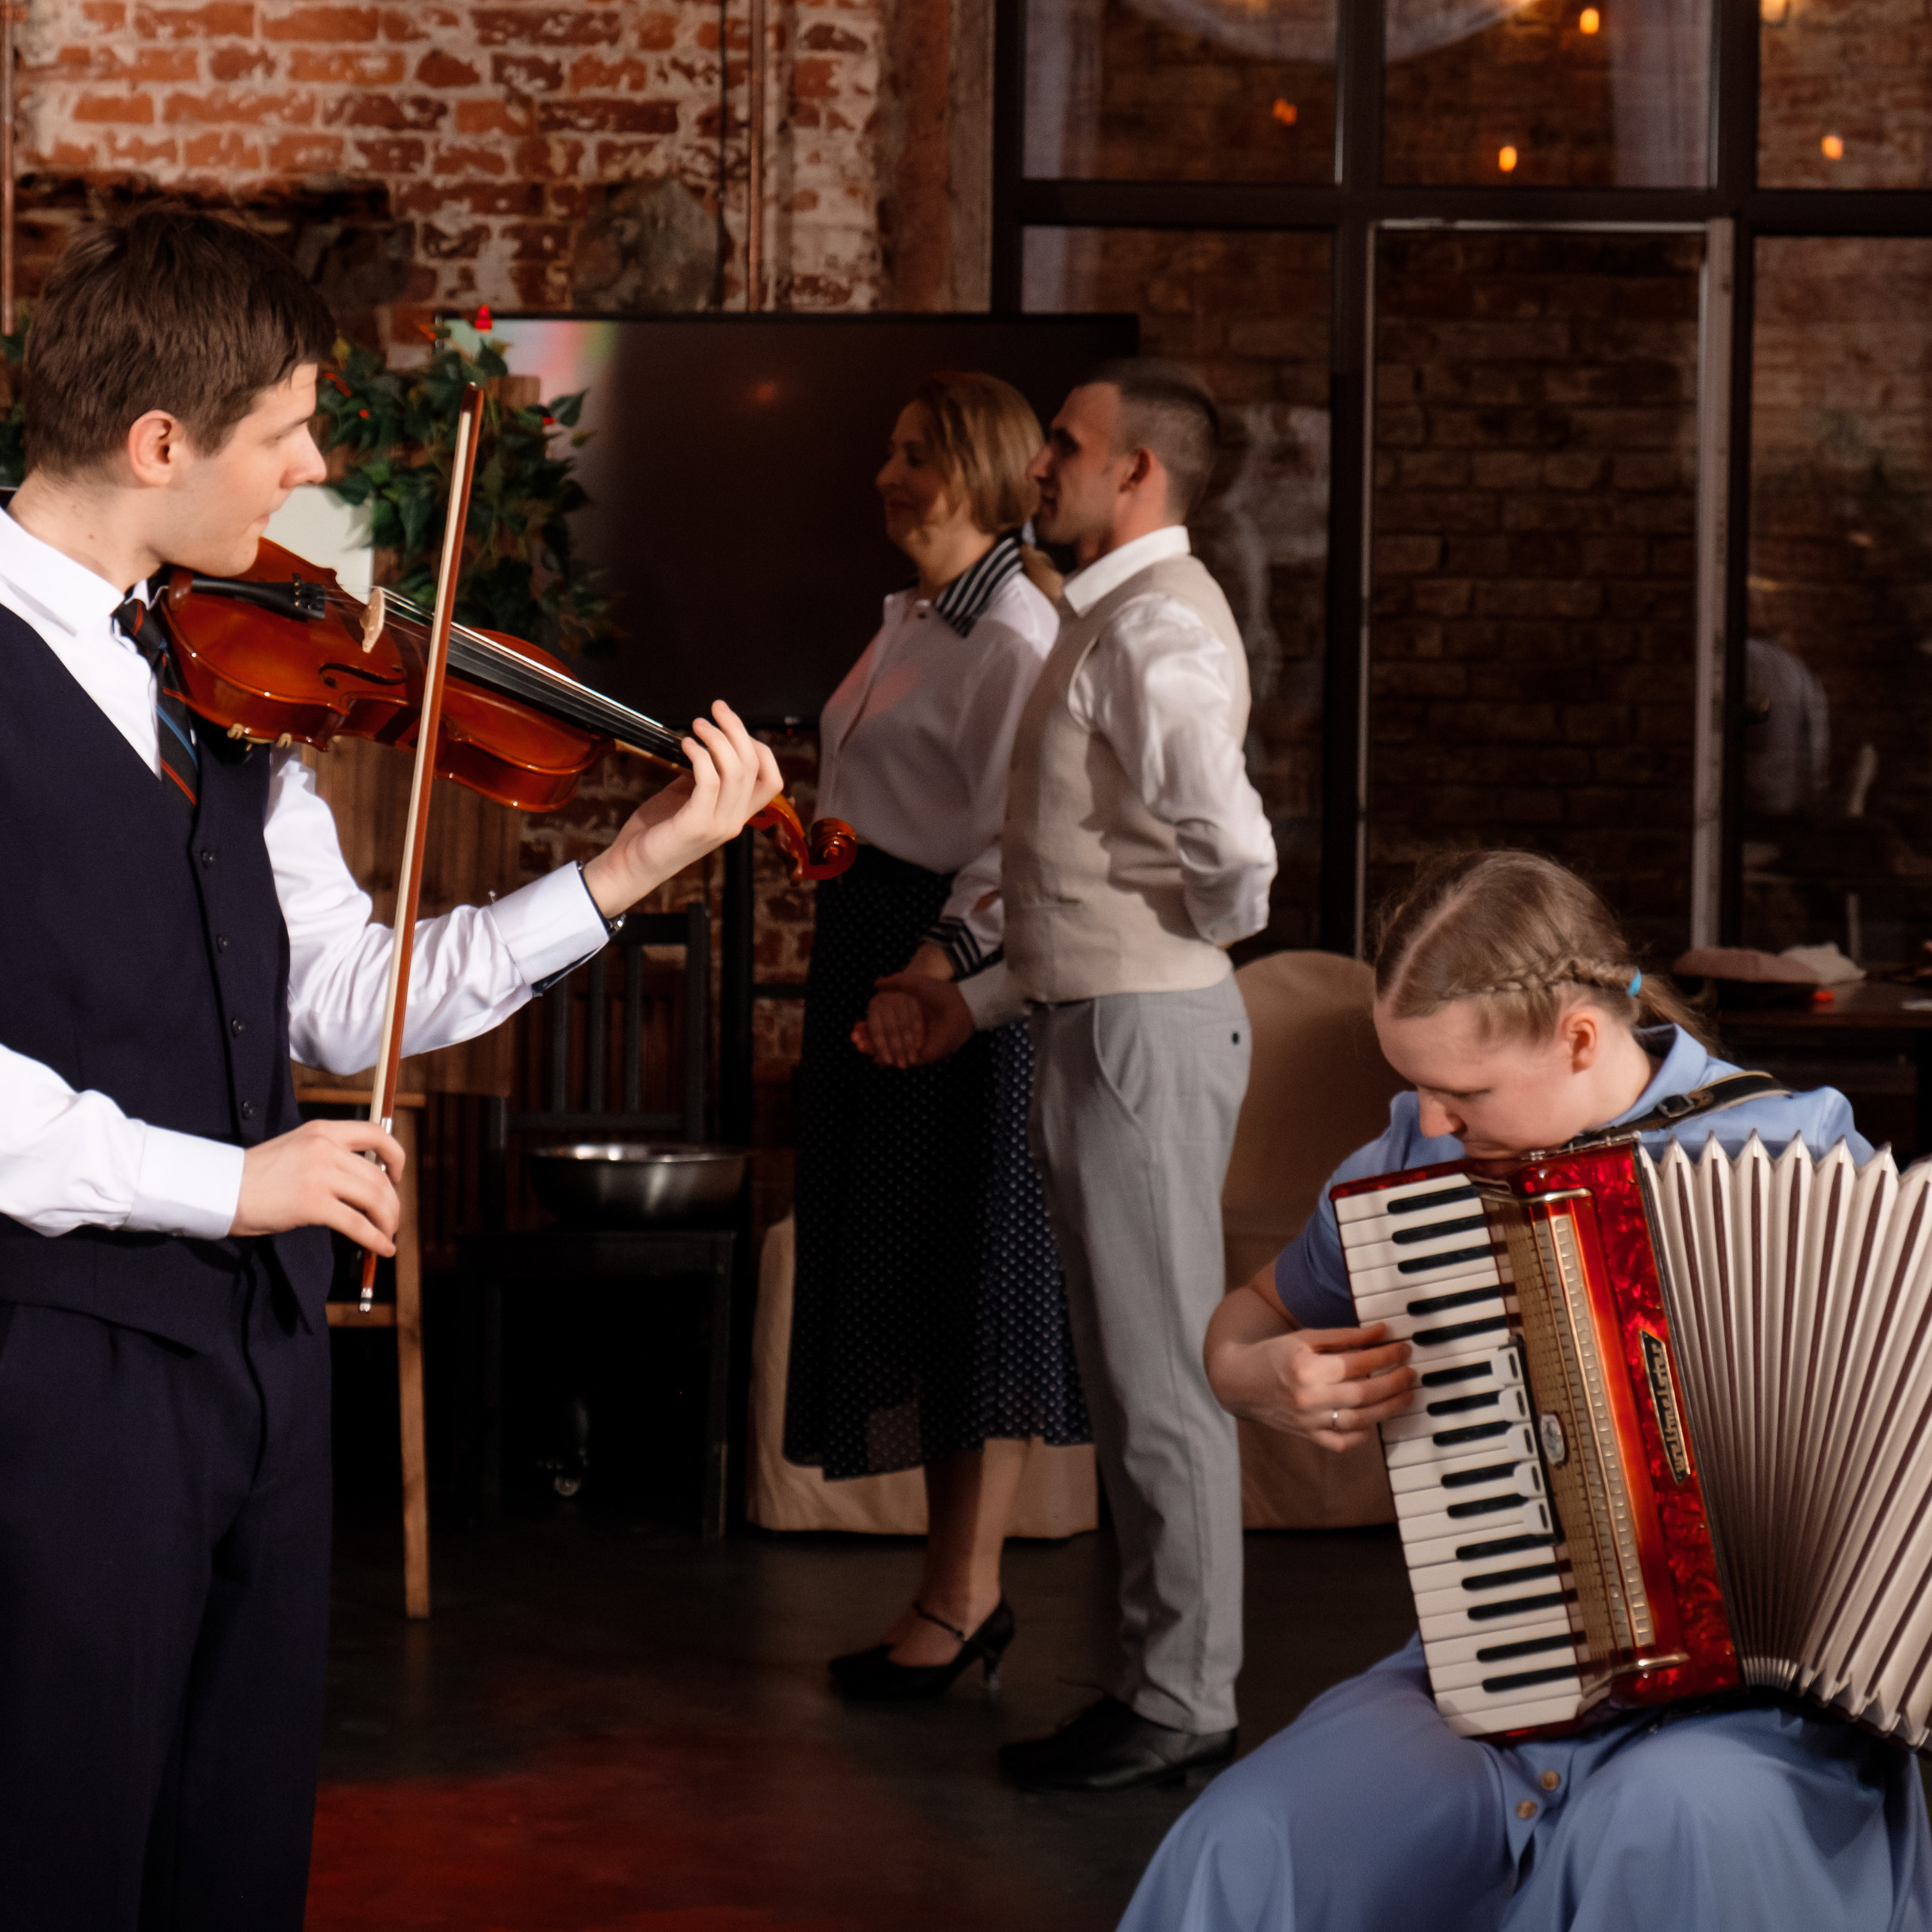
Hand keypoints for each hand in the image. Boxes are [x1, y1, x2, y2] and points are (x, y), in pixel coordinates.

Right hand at [231, 1118, 405, 1252]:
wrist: (219, 1189)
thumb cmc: (255, 1176)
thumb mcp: (296, 1150)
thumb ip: (329, 1157)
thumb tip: (366, 1182)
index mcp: (322, 1131)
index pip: (375, 1133)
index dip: (395, 1155)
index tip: (397, 1175)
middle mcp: (325, 1148)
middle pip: (378, 1176)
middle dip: (392, 1202)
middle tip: (392, 1219)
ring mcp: (320, 1175)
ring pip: (374, 1198)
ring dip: (388, 1220)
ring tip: (387, 1235)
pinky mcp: (312, 1204)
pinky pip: (357, 1223)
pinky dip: (375, 1238)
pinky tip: (382, 1248)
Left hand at [580, 702, 783, 914]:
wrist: (632, 865)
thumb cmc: (656, 830)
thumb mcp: (688, 798)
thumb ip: (704, 778)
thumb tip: (708, 745)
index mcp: (737, 815)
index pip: (772, 779)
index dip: (758, 747)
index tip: (731, 727)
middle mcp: (735, 821)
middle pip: (753, 765)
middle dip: (736, 729)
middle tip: (715, 709)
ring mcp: (718, 825)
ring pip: (736, 769)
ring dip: (716, 738)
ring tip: (697, 725)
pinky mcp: (695, 824)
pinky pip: (709, 780)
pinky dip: (699, 755)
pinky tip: (685, 745)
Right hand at [859, 944, 955, 1063]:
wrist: (959, 1006)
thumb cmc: (939, 993)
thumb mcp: (914, 984)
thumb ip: (896, 982)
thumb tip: (876, 983)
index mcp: (906, 1021)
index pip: (882, 1028)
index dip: (868, 1029)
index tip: (855, 1029)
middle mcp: (909, 1036)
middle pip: (883, 1043)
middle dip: (868, 1041)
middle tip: (855, 1039)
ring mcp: (915, 1047)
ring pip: (890, 1054)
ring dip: (874, 1050)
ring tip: (861, 1046)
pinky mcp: (923, 1056)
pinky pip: (902, 1060)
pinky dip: (888, 1059)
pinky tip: (876, 1056)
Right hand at [1207, 1299, 1416, 1451]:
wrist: (1239, 1382)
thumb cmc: (1273, 1354)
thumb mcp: (1304, 1337)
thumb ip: (1344, 1337)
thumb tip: (1381, 1332)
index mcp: (1306, 1367)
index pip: (1358, 1363)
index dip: (1386, 1355)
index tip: (1403, 1347)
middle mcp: (1308, 1398)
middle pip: (1365, 1393)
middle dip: (1395, 1382)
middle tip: (1412, 1372)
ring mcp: (1308, 1422)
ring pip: (1360, 1420)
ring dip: (1389, 1408)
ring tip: (1406, 1394)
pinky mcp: (1307, 1436)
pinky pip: (1343, 1442)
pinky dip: (1362, 1433)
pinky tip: (1374, 1419)